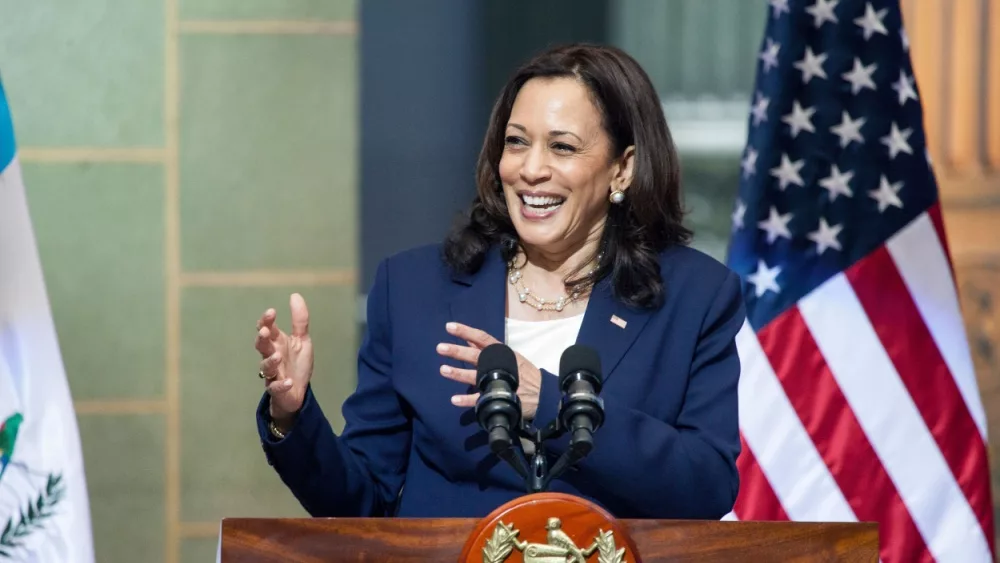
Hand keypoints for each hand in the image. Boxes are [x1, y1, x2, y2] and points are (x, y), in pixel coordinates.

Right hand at [255, 293, 313, 425]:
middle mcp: (272, 356)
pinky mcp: (277, 389)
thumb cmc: (297, 364)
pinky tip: (287, 381)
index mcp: (277, 343)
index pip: (267, 329)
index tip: (272, 312)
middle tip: (265, 332)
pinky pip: (275, 387)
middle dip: (262, 339)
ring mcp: (273, 373)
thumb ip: (300, 320)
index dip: (266, 321)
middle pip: (262, 346)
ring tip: (278, 356)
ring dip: (270, 361)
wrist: (298, 392)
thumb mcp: (302, 340)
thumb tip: (295, 295)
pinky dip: (280, 385)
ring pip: (265, 367)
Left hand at [436, 322, 540, 418]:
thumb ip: (488, 349)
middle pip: (475, 356)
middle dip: (458, 351)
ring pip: (474, 377)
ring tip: (443, 370)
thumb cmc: (524, 373)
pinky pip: (479, 400)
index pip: (482, 338)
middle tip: (440, 347)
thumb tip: (469, 338)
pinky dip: (466, 401)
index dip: (466, 331)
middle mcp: (498, 365)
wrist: (543, 394)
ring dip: (458, 373)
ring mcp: (497, 382)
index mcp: (502, 353)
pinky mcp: (498, 398)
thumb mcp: (509, 356)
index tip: (449, 326)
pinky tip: (454, 400)